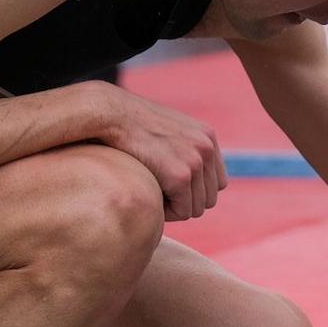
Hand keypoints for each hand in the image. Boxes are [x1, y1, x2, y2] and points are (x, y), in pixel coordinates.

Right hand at [95, 84, 225, 220]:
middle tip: (159, 194)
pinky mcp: (181, 176)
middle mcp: (207, 147)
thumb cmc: (129, 124)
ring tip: (152, 193)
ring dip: (174, 207)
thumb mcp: (166, 131)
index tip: (170, 189)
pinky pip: (182, 212)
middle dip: (185, 202)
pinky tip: (148, 195)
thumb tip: (188, 177)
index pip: (217, 182)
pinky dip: (166, 212)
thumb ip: (182, 148)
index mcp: (207, 136)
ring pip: (196, 208)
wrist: (111, 114)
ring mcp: (196, 161)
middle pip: (209, 198)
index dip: (194, 192)